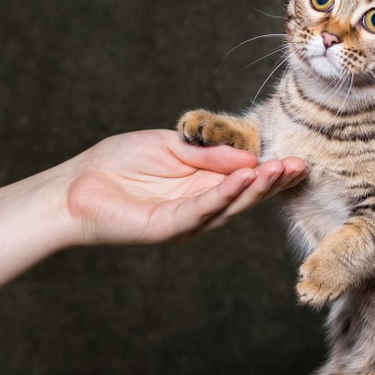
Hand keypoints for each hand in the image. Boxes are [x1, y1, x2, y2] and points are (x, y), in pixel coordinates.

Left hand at [64, 129, 305, 245]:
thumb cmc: (116, 164)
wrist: (74, 187)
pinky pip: (203, 209)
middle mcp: (200, 206)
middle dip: (274, 181)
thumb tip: (249, 157)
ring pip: (231, 204)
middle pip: (246, 195)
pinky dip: (225, 193)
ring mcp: (187, 220)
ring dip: (258, 187)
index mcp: (202, 185)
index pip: (244, 179)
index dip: (270, 171)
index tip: (296, 159)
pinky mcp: (169, 228)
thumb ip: (207, 153)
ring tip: (280, 170)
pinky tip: (245, 177)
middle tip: (300, 166)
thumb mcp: (170, 146)